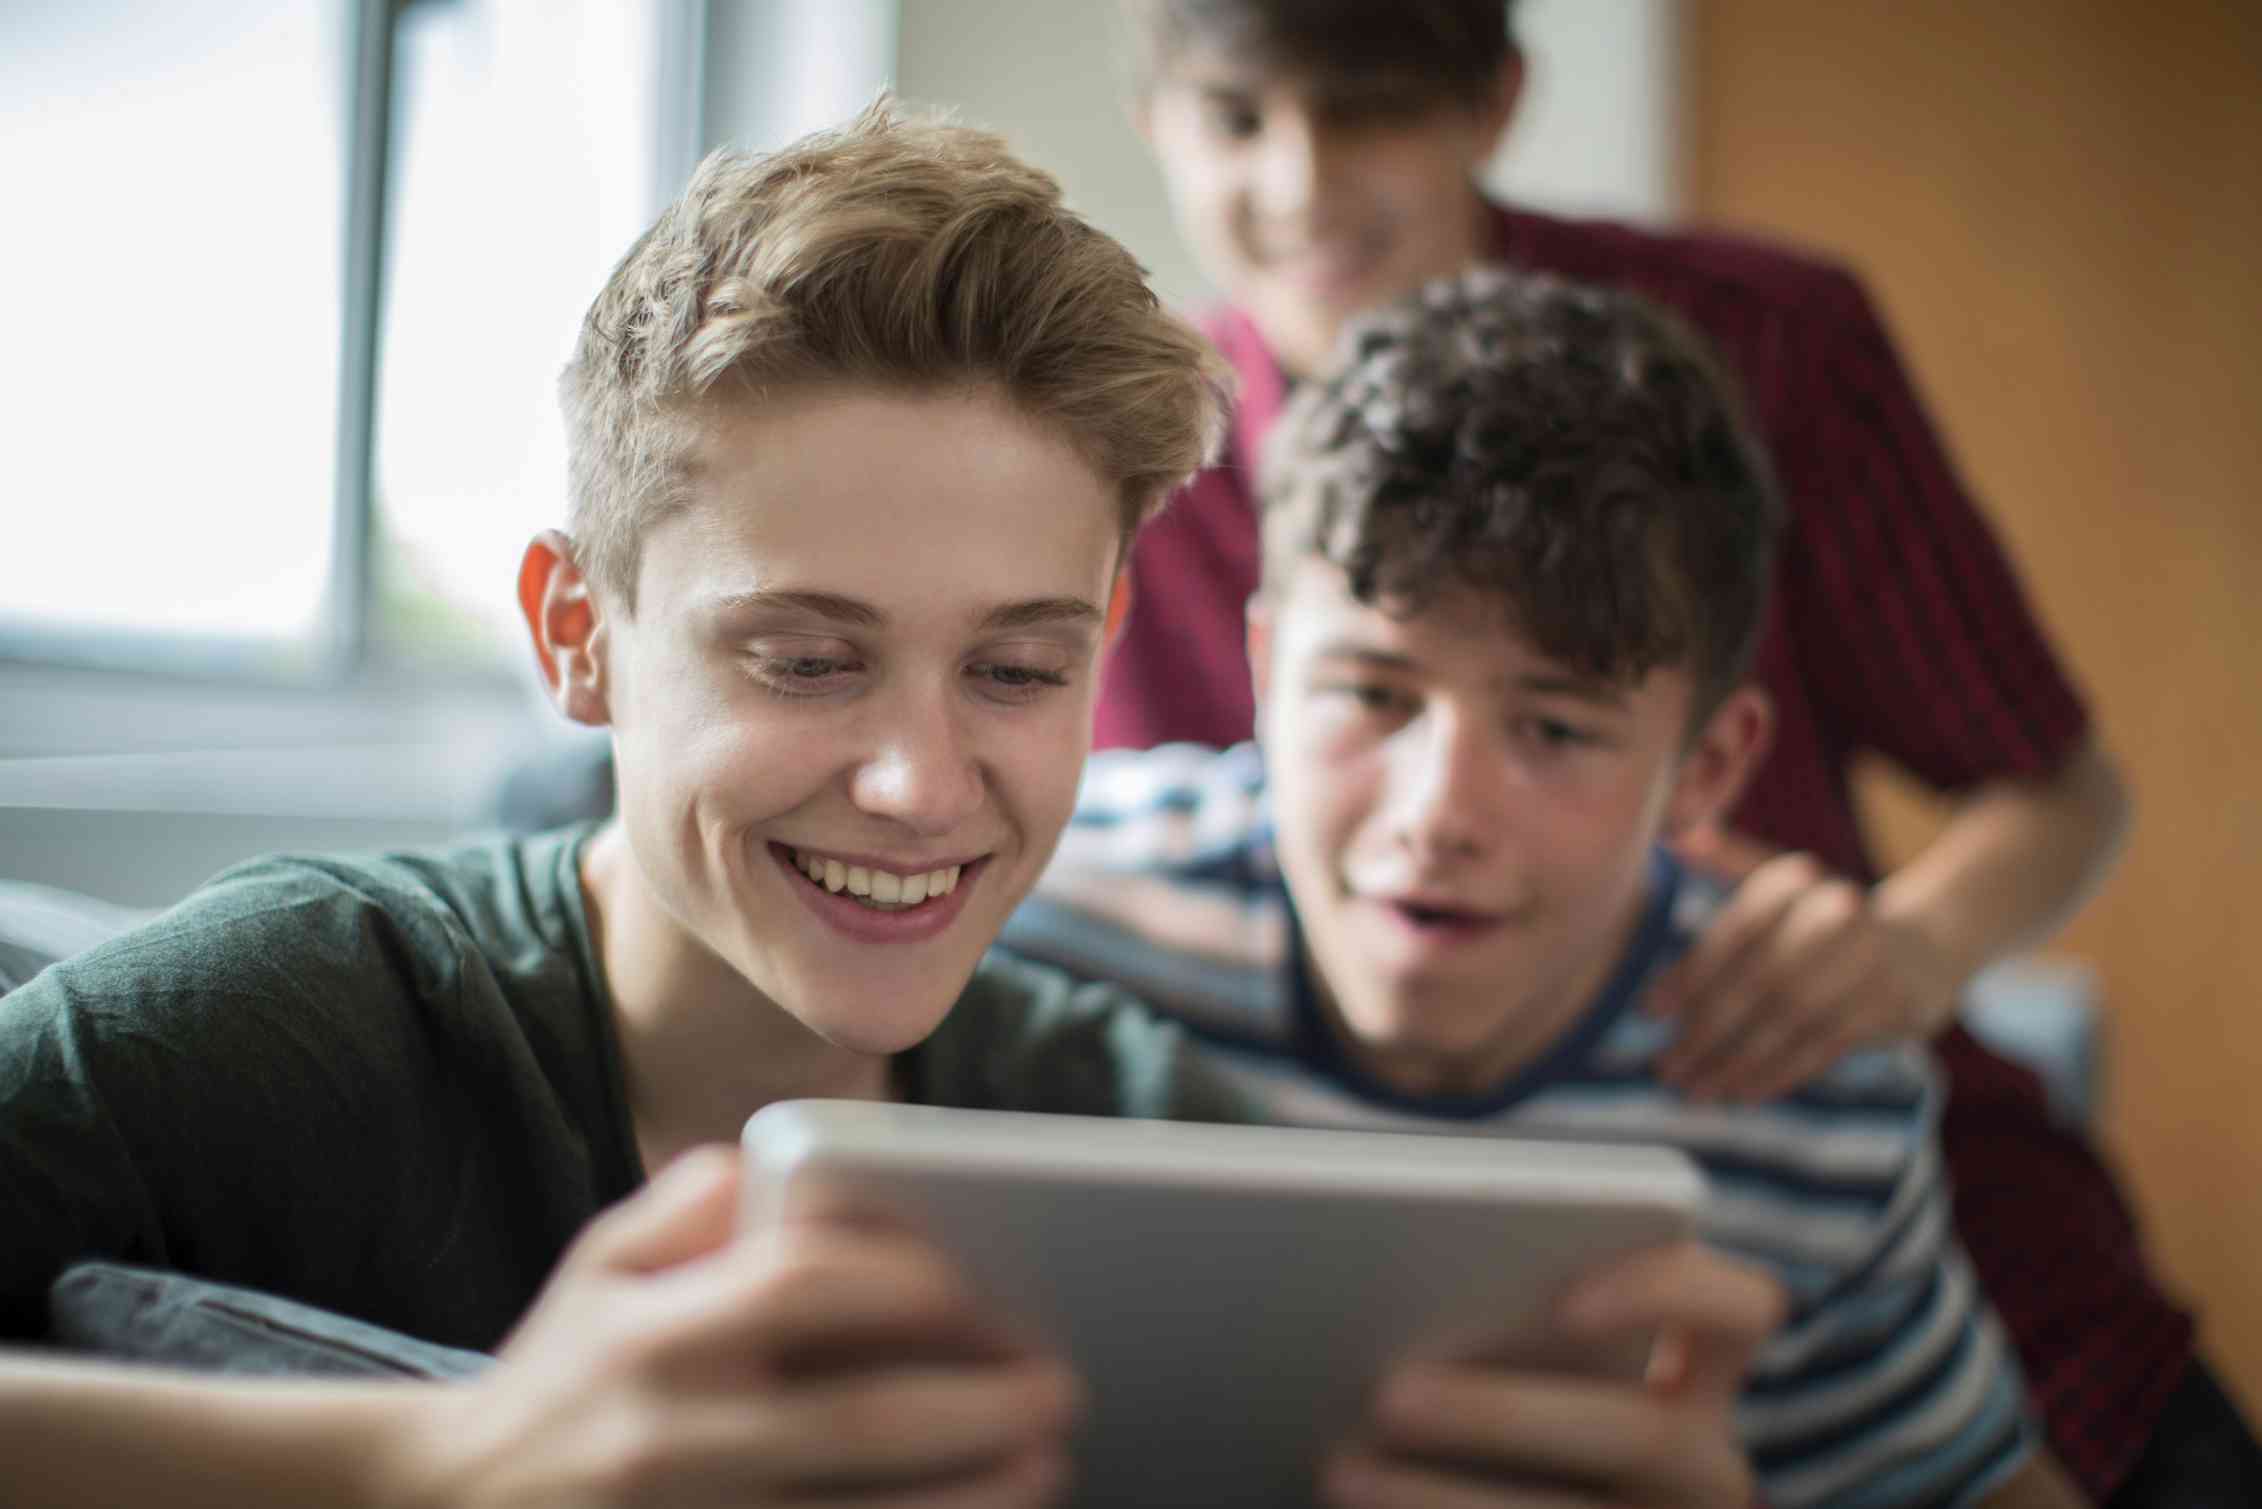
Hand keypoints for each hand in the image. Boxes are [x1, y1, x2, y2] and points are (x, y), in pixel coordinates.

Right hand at [391, 1146, 1079, 1508]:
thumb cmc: (561, 1371)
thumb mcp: (599, 1261)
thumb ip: (696, 1196)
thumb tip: (797, 1163)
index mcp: (653, 1334)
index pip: (804, 1285)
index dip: (912, 1281)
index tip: (991, 1287)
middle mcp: (668, 1436)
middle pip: (855, 1425)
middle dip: (976, 1408)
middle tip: (1061, 1389)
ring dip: (966, 1502)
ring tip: (1044, 1470)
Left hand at [1320, 1243, 1782, 1507]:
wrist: (1566, 1496)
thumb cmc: (1527, 1398)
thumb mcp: (1541, 1359)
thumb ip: (1511, 1317)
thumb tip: (1399, 1279)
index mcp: (1702, 1378)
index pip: (1738, 1309)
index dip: (1665, 1293)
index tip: (1565, 1303)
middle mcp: (1702, 1467)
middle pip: (1634, 1433)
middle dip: (1504, 1412)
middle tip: (1389, 1391)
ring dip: (1442, 1498)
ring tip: (1341, 1470)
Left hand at [1653, 850, 1965, 1100]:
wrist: (1926, 942)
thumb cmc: (1825, 917)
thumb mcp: (1783, 883)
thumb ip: (1729, 862)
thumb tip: (1681, 841)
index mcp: (1798, 881)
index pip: (1734, 933)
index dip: (1688, 975)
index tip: (1648, 1013)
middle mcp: (1836, 915)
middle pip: (1758, 982)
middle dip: (1706, 1030)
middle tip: (1666, 1066)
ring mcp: (1868, 963)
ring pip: (1788, 1021)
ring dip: (1735, 1062)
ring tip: (1695, 1089)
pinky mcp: (1889, 1009)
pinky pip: (1821, 1049)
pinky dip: (1777, 1075)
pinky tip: (1740, 1092)